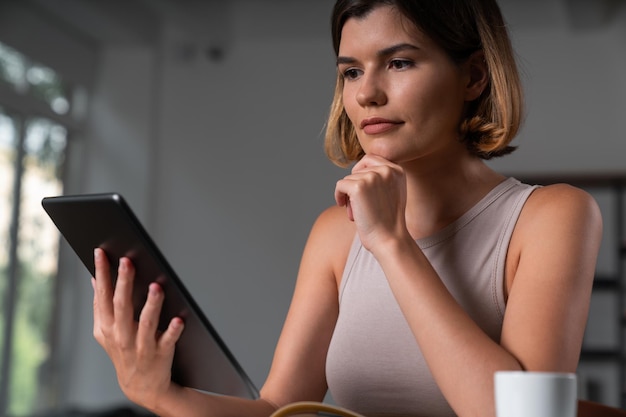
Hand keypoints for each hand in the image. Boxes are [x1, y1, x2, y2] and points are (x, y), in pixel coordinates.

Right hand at [92, 248, 184, 409]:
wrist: (140, 386)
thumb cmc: (124, 351)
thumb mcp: (105, 330)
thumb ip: (100, 305)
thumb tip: (94, 278)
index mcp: (107, 326)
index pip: (103, 295)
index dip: (102, 274)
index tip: (102, 252)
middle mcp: (122, 335)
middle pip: (122, 306)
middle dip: (124, 282)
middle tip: (127, 261)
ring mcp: (141, 346)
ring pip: (146, 323)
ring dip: (152, 305)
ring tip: (156, 287)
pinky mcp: (160, 354)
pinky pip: (168, 341)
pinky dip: (173, 331)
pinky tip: (179, 319)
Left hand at [334, 155, 408, 251]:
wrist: (389, 239)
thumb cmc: (388, 222)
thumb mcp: (392, 192)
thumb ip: (382, 178)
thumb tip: (358, 168)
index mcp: (397, 170)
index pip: (371, 159)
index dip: (362, 174)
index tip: (363, 192)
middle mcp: (386, 170)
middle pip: (358, 168)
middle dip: (355, 184)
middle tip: (360, 203)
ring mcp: (372, 177)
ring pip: (348, 179)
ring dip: (349, 196)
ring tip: (359, 212)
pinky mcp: (358, 187)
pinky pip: (340, 185)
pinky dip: (339, 196)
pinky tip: (345, 207)